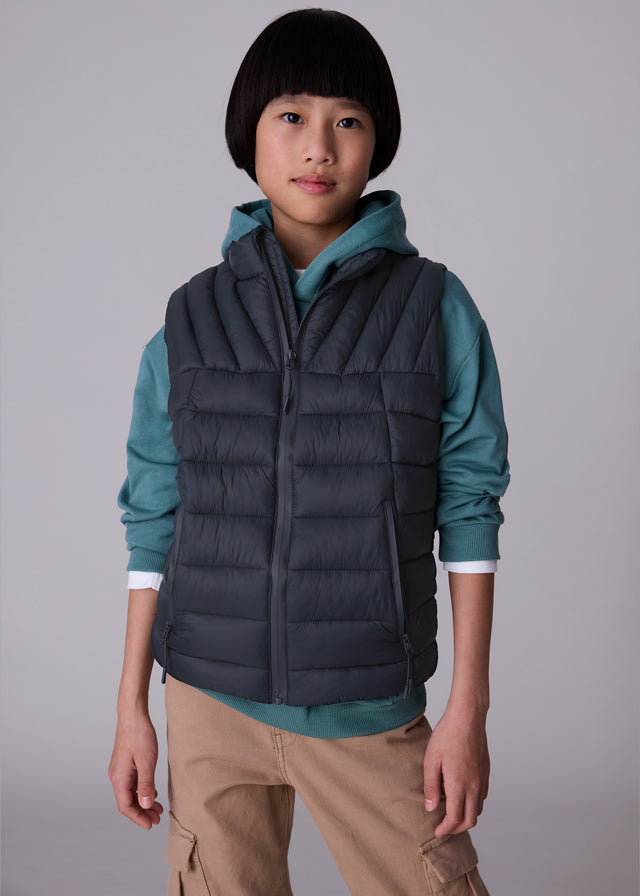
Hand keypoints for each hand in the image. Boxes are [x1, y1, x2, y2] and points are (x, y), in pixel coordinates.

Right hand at [108, 709, 163, 829]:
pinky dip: (141, 791)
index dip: (138, 818)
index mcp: (119, 778)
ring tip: (158, 808)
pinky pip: (132, 783)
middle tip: (158, 819)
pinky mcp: (125, 763)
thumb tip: (144, 805)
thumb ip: (146, 785)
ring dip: (143, 802)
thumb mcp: (146, 762)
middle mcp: (116, 776)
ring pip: (130, 793)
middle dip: (142, 812)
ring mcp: (120, 770)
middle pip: (127, 801)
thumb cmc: (139, 735)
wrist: (133, 714)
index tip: (151, 824)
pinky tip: (152, 793)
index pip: (126, 806)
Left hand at [422, 706, 489, 837]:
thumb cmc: (447, 736)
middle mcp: (474, 786)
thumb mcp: (431, 760)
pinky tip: (462, 795)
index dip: (445, 829)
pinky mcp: (486, 771)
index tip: (437, 832)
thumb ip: (431, 787)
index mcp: (459, 785)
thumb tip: (431, 807)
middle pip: (470, 820)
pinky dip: (474, 803)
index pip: (455, 819)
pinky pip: (483, 796)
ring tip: (452, 811)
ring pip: (479, 809)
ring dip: (467, 816)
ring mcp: (482, 779)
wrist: (467, 717)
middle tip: (444, 827)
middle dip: (457, 828)